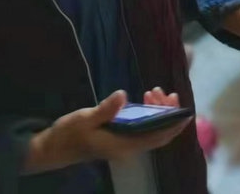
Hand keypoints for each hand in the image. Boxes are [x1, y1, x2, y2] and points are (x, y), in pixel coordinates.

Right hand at [24, 90, 190, 173]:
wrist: (53, 148)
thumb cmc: (68, 134)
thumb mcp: (84, 119)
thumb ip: (105, 109)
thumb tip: (123, 96)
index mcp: (123, 145)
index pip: (157, 137)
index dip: (174, 126)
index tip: (186, 111)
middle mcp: (128, 147)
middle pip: (158, 133)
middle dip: (168, 114)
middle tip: (167, 93)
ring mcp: (125, 143)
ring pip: (151, 129)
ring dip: (158, 112)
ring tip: (155, 92)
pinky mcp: (120, 137)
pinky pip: (143, 127)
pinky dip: (148, 114)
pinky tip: (145, 99)